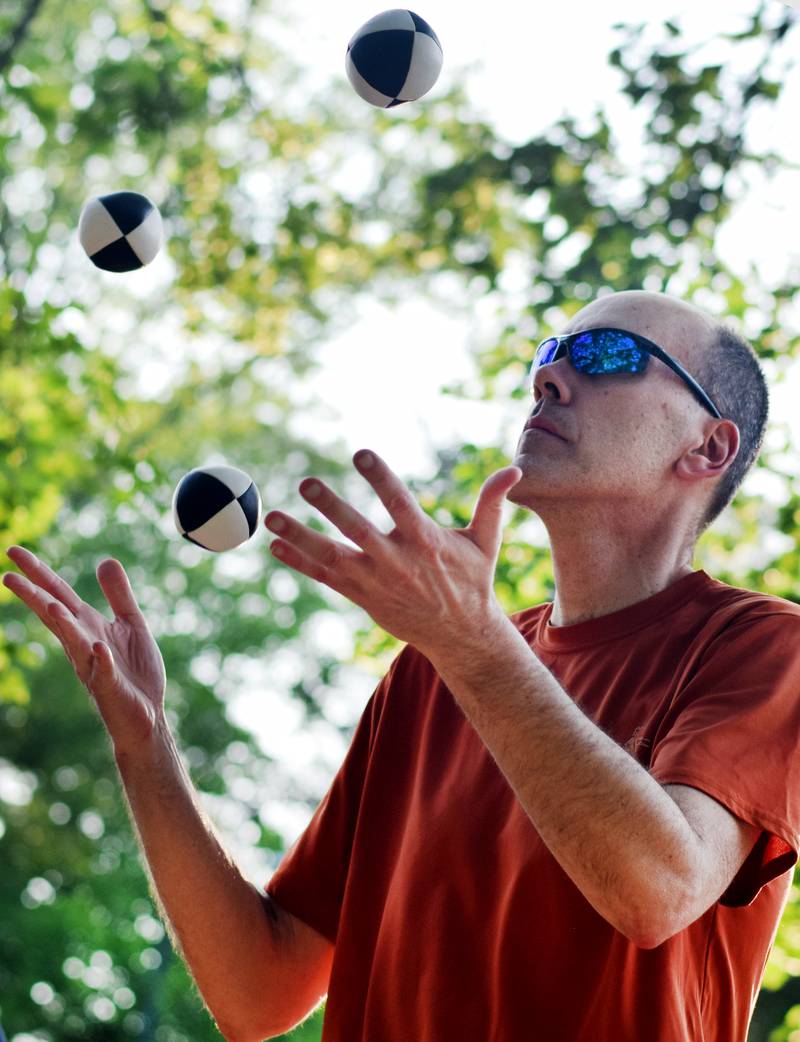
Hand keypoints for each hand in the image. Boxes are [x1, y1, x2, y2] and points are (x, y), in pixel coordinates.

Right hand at [2, 547, 166, 756]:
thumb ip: (118, 594)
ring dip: (63, 625)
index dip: (37, 573)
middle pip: (55, 614)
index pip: (57, 594)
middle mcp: (82, 643)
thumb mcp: (131, 623)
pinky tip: (97, 646)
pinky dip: (100, 658)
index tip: (12, 551)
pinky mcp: (110, 686)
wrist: (147, 713)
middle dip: (33, 596)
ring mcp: (93, 665)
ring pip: (74, 642)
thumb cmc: (135, 671)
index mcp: (87, 626)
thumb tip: (105, 559)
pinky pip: (103, 671)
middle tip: (7, 575)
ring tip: (52, 607)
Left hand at [264, 450, 521, 658]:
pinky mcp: (362, 597)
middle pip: (359, 532)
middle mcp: (397, 562)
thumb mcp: (485, 543)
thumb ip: (491, 504)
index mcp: (426, 542)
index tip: (361, 454)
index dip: (381, 479)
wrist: (461, 636)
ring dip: (301, 537)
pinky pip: (326, 578)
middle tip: (307, 483)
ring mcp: (376, 582)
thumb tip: (514, 470)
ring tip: (272, 517)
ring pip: (333, 558)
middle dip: (332, 508)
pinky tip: (276, 545)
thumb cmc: (472, 582)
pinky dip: (301, 562)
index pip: (400, 505)